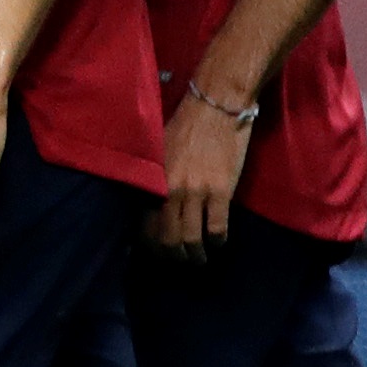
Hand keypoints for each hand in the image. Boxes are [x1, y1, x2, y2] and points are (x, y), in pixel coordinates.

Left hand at [150, 93, 250, 258]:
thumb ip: (153, 179)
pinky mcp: (221, 191)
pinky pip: (218, 228)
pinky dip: (218, 241)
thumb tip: (148, 204)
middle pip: (168, 238)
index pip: (144, 226)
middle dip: (173, 256)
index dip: (150, 246)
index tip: (156, 254)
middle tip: (181, 261)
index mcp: (152, 181)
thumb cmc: (185, 125)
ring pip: (192, 238)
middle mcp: (170, 191)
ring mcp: (196, 192)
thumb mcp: (158, 152)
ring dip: (196, 255)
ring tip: (200, 259)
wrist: (216, 105)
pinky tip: (219, 243)